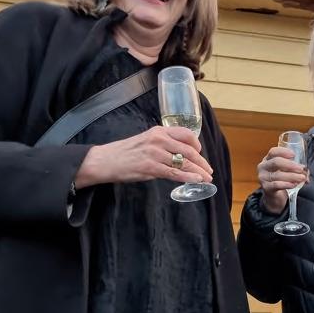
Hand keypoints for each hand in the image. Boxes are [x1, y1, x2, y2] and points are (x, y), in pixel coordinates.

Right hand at [74, 126, 212, 188]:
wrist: (105, 160)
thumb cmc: (125, 153)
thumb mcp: (146, 141)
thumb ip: (162, 145)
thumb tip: (179, 156)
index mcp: (159, 131)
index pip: (186, 134)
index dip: (197, 145)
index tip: (201, 154)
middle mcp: (159, 140)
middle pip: (189, 150)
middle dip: (202, 162)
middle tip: (209, 171)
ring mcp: (156, 153)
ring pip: (184, 162)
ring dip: (199, 172)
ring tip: (207, 179)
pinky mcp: (151, 167)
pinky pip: (175, 172)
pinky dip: (188, 177)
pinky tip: (197, 181)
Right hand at [258, 146, 307, 213]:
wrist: (274, 197)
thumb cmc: (281, 180)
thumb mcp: (288, 171)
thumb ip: (296, 169)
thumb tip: (306, 171)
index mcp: (268, 159)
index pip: (273, 152)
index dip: (283, 152)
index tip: (293, 155)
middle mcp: (263, 167)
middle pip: (276, 162)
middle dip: (290, 165)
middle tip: (301, 169)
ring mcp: (263, 178)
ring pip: (278, 175)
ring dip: (292, 176)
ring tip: (302, 178)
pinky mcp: (266, 188)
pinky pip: (276, 185)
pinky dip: (287, 184)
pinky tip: (294, 184)